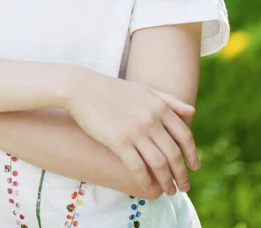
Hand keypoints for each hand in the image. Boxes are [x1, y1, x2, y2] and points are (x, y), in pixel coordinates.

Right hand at [66, 69, 199, 197]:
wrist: (84, 89)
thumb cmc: (114, 90)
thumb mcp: (144, 90)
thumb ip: (169, 100)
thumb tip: (193, 111)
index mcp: (159, 106)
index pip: (184, 135)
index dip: (192, 154)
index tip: (195, 167)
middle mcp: (151, 119)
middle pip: (174, 153)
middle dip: (181, 173)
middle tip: (184, 187)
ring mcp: (135, 131)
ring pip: (159, 164)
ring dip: (167, 181)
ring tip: (169, 191)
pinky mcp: (118, 141)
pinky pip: (138, 168)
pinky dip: (147, 181)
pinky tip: (150, 189)